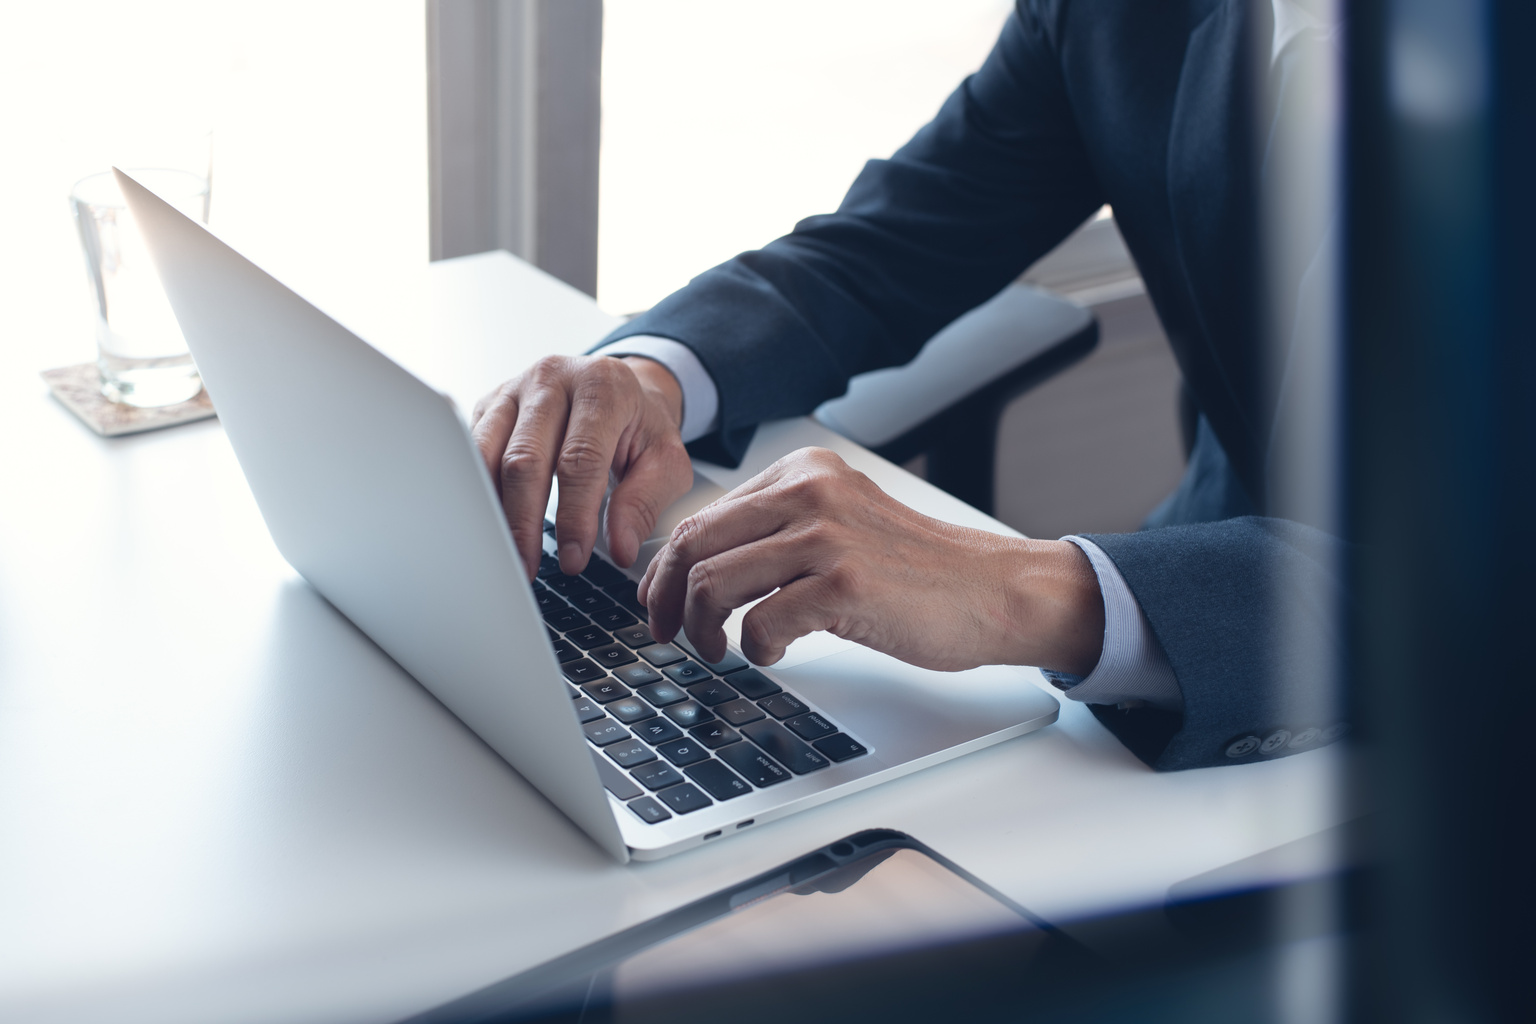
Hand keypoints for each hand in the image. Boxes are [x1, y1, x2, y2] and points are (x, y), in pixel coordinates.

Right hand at [470, 355, 693, 577]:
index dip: (575, 515)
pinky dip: (478, 490)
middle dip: (526, 521)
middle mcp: (552, 378)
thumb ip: (645, 502)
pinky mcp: (490, 402)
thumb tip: (621, 548)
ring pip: (487, 454)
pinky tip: (490, 520)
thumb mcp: (665, 460)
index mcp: (601, 386)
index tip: (575, 558)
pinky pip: (472, 450)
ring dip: (494, 510)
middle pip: (525, 458)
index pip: (580, 459)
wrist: (619, 386)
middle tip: (530, 566)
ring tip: (506, 551)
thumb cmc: (641, 426)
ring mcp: (515, 388)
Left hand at [637, 447, 1105, 674]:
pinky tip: (775, 653)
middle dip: (667, 599)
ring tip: (720, 650)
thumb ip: (777, 531)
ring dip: (704, 629)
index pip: (703, 515)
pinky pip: (759, 623)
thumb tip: (699, 569)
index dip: (668, 568)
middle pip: (695, 544)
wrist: (992, 591)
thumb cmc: (916, 570)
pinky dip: (755, 648)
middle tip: (670, 635)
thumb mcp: (840, 524)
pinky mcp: (843, 583)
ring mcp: (827, 535)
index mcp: (804, 471)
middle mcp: (811, 491)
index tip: (660, 602)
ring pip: (715, 582)